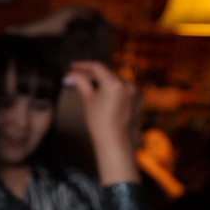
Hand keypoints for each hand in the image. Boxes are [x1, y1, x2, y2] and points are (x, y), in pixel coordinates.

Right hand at [62, 61, 139, 185]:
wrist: (117, 143)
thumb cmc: (100, 124)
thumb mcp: (88, 101)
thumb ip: (80, 83)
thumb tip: (70, 76)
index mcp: (114, 83)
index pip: (96, 67)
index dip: (82, 66)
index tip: (72, 67)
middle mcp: (127, 84)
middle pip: (106, 73)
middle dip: (90, 75)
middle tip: (76, 77)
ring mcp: (135, 91)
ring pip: (114, 81)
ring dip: (101, 82)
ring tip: (88, 87)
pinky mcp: (138, 98)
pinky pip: (122, 89)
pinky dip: (112, 89)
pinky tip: (102, 95)